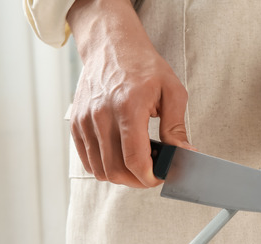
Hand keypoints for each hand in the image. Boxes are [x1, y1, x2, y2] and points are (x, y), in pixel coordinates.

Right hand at [67, 0, 190, 186]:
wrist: (111, 45)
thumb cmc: (143, 65)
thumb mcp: (171, 91)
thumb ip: (176, 126)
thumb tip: (184, 154)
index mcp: (128, 106)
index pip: (134, 159)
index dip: (149, 177)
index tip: (160, 176)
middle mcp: (102, 115)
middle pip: (115, 170)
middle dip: (137, 181)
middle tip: (151, 174)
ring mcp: (85, 120)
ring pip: (99, 170)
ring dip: (120, 176)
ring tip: (136, 165)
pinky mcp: (76, 123)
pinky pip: (87, 160)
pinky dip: (104, 167)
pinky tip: (119, 157)